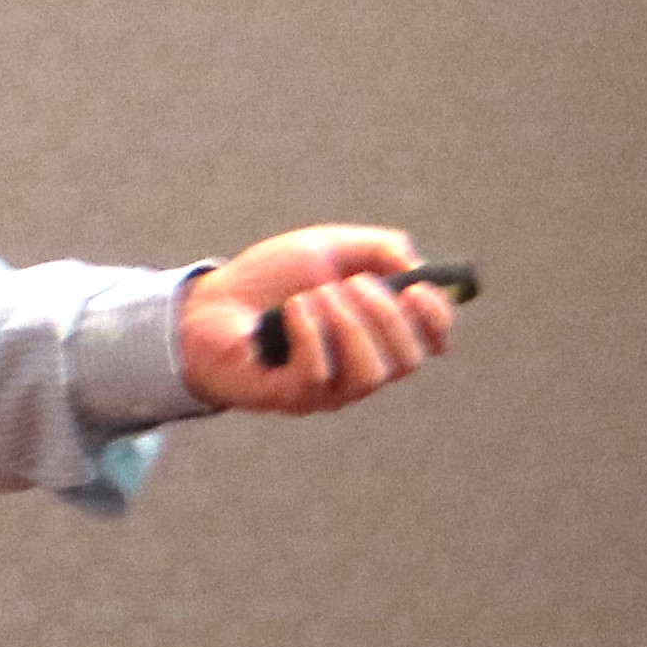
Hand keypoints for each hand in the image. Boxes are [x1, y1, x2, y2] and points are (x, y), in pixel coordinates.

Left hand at [181, 226, 451, 415]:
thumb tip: (414, 266)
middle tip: (353, 285)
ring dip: (348, 325)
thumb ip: (377, 249)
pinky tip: (292, 310)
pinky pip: (318, 374)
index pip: (430, 342)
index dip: (436, 319)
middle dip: (386, 315)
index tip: (418, 288)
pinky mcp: (291, 397)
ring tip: (317, 296)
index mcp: (379, 334)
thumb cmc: (272, 280)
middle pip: (406, 361)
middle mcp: (361, 368)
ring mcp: (328, 389)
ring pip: (370, 374)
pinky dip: (310, 333)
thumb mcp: (328, 249)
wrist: (210, 302)